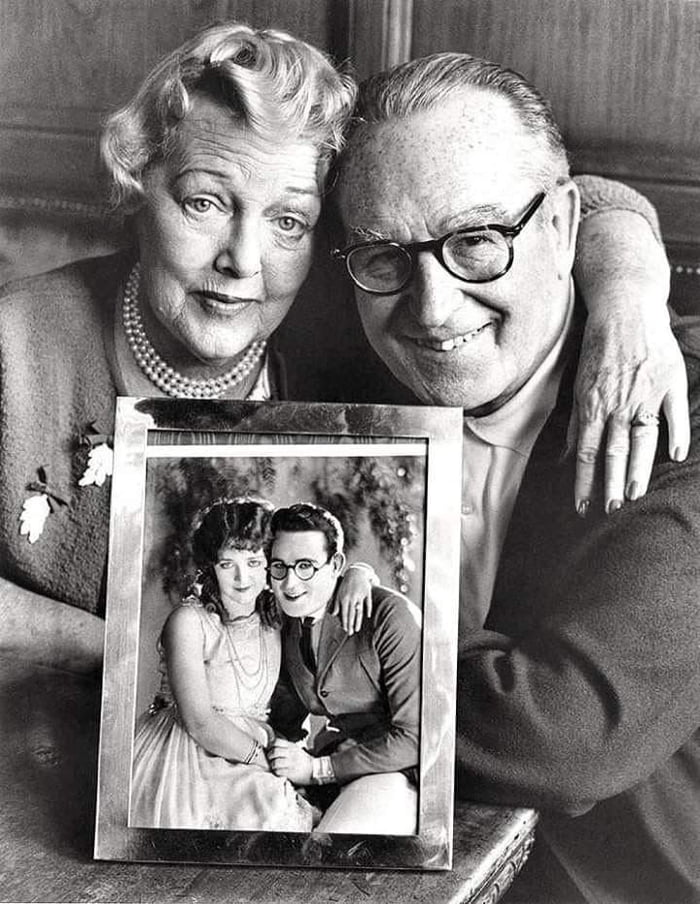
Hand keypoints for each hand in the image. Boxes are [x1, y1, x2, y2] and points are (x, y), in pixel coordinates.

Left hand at [268, 738, 312, 784]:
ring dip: (272, 765)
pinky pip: (278, 772)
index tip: (270, 749)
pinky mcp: (291, 773)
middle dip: (270, 756)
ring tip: (274, 766)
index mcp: (292, 747)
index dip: (271, 745)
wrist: (314, 770)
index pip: (277, 742)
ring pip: (275, 763)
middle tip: (270, 758)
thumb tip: (274, 746)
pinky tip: (278, 772)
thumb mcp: (297, 749)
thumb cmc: (304, 760)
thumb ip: (287, 747)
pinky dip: (276, 772)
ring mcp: (291, 764)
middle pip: (274, 752)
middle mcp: (291, 754)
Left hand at [332, 564, 374, 634]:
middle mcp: (352, 598)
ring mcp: (360, 595)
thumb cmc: (346, 584)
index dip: (345, 622)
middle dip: (351, 624)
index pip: (344, 613)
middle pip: (351, 614)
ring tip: (357, 629)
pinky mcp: (367, 593)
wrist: (356, 572)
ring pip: (359, 610)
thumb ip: (336, 604)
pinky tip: (368, 616)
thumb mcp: (339, 593)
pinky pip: (368, 603)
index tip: (346, 630)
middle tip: (351, 633)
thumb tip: (333, 614)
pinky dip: (368, 609)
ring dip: (358, 620)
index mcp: (344, 598)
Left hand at [570, 306, 688, 514]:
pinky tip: (676, 455)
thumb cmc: (599, 348)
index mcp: (593, 404)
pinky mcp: (669, 381)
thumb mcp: (581, 384)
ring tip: (635, 493)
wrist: (625, 309)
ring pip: (642, 438)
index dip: (583, 480)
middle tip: (610, 509)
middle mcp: (618, 403)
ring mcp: (645, 393)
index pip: (587, 452)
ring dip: (637, 468)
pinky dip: (677, 434)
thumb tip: (571, 454)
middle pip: (613, 450)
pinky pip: (674, 413)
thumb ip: (579, 422)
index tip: (582, 506)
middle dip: (610, 482)